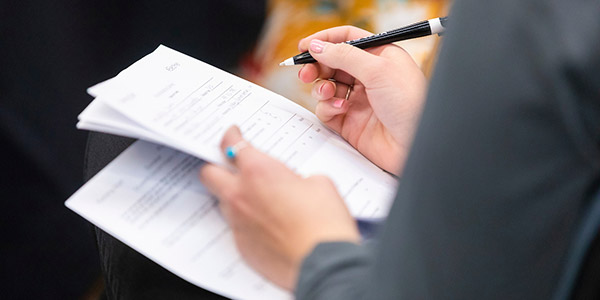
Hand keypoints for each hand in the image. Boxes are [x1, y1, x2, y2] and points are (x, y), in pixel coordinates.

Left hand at [199, 126, 359, 289]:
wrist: (323, 261)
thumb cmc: (324, 222)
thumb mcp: (320, 183)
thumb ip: (299, 178)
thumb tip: (297, 185)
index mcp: (259, 171)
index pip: (232, 145)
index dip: (230, 136)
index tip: (232, 134)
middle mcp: (241, 195)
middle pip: (209, 173)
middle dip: (216, 166)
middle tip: (229, 165)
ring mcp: (238, 222)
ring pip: (222, 202)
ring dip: (233, 196)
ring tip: (255, 199)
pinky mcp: (242, 246)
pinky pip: (236, 227)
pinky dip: (246, 222)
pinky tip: (266, 225)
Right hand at [298, 26, 426, 173]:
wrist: (416, 145)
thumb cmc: (410, 104)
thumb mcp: (378, 70)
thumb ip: (344, 55)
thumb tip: (317, 46)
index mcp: (380, 57)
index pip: (347, 39)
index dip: (326, 40)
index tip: (305, 46)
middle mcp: (369, 77)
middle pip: (332, 63)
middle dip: (317, 66)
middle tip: (305, 72)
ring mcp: (358, 100)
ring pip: (326, 87)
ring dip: (321, 88)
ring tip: (328, 92)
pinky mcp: (350, 122)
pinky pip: (327, 110)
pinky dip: (328, 107)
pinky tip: (340, 109)